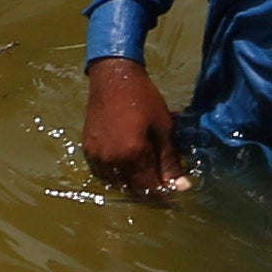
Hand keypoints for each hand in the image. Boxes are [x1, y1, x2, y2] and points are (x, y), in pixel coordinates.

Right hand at [80, 58, 186, 197]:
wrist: (113, 76)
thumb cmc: (143, 97)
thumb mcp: (163, 127)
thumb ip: (170, 160)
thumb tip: (182, 187)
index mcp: (132, 154)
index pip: (151, 187)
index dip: (165, 194)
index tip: (175, 194)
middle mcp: (112, 160)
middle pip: (133, 189)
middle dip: (150, 190)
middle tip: (162, 182)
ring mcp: (97, 157)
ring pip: (117, 184)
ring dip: (132, 184)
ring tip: (146, 174)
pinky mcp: (88, 151)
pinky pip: (103, 174)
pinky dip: (116, 176)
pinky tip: (127, 167)